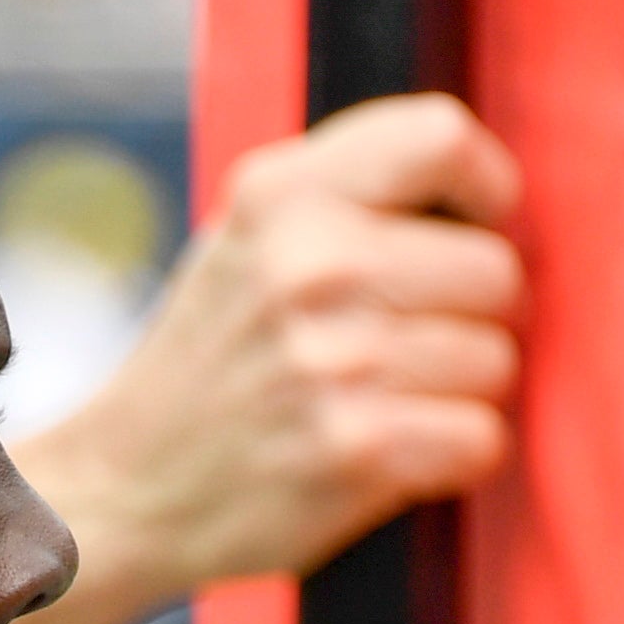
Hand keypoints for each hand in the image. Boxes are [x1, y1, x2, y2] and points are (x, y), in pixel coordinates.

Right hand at [5, 94, 523, 623]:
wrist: (127, 486)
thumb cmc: (213, 359)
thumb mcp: (248, 237)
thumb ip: (349, 195)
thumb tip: (488, 200)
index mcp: (282, 194)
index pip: (443, 137)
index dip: (486, 190)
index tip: (472, 229)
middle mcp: (310, 264)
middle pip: (496, 271)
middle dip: (475, 316)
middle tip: (414, 343)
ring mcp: (335, 359)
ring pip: (497, 361)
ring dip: (462, 394)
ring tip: (392, 401)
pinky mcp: (358, 449)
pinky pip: (483, 438)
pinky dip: (456, 456)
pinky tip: (398, 453)